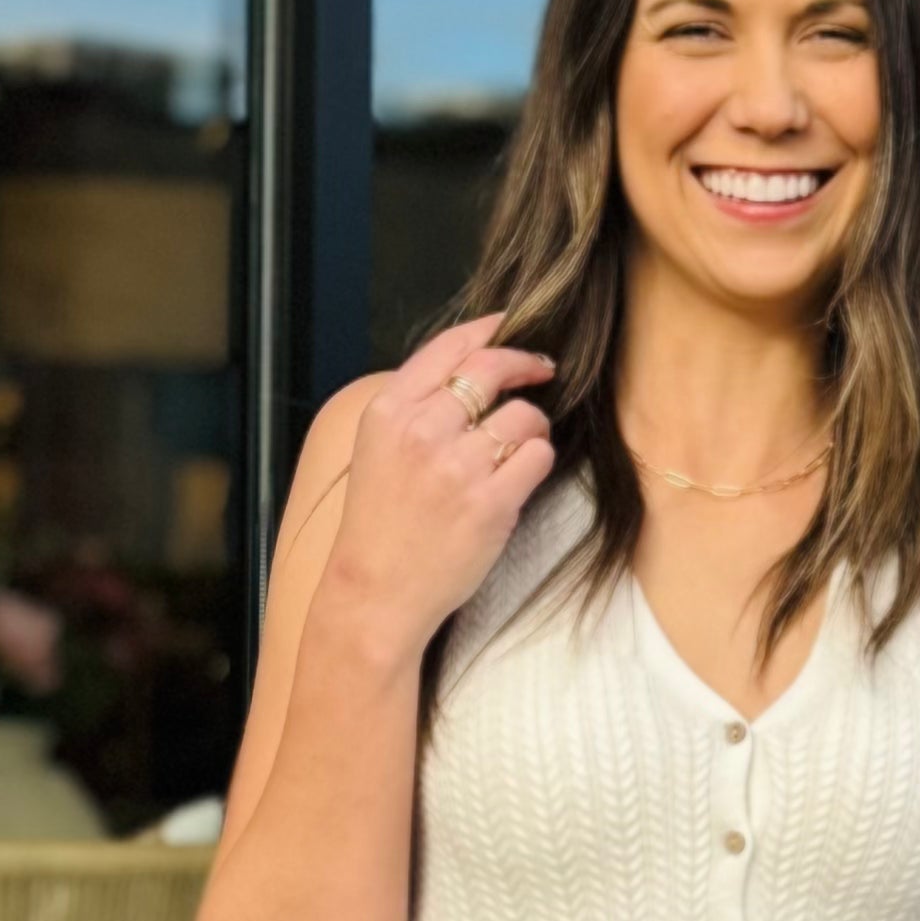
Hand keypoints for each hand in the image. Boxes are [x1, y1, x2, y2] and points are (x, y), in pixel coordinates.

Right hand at [320, 313, 557, 657]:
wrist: (376, 594)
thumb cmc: (379, 525)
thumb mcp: (377, 449)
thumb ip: (416, 406)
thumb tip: (472, 369)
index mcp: (389, 411)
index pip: (449, 347)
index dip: (488, 329)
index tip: (511, 326)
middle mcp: (422, 430)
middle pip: (491, 368)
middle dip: (525, 362)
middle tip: (543, 369)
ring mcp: (457, 467)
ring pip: (523, 415)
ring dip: (532, 426)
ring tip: (520, 446)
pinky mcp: (490, 503)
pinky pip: (537, 457)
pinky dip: (536, 461)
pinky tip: (519, 477)